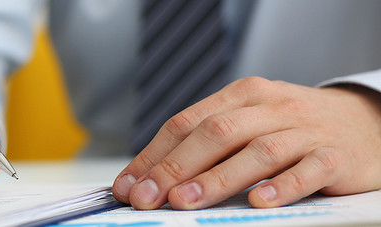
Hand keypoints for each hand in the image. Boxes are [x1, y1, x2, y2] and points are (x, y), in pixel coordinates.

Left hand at [113, 77, 380, 209]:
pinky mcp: (336, 155)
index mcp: (242, 95)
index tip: (128, 184)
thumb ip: (207, 143)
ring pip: (257, 151)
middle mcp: (270, 108)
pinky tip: (259, 202)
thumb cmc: (293, 126)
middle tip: (147, 196)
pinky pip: (308, 170)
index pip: (186, 122)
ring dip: (217, 178)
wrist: (365, 120)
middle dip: (175, 167)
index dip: (153, 155)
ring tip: (186, 201)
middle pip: (215, 133)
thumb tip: (153, 176)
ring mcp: (305, 130)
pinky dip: (282, 186)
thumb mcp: (249, 120)